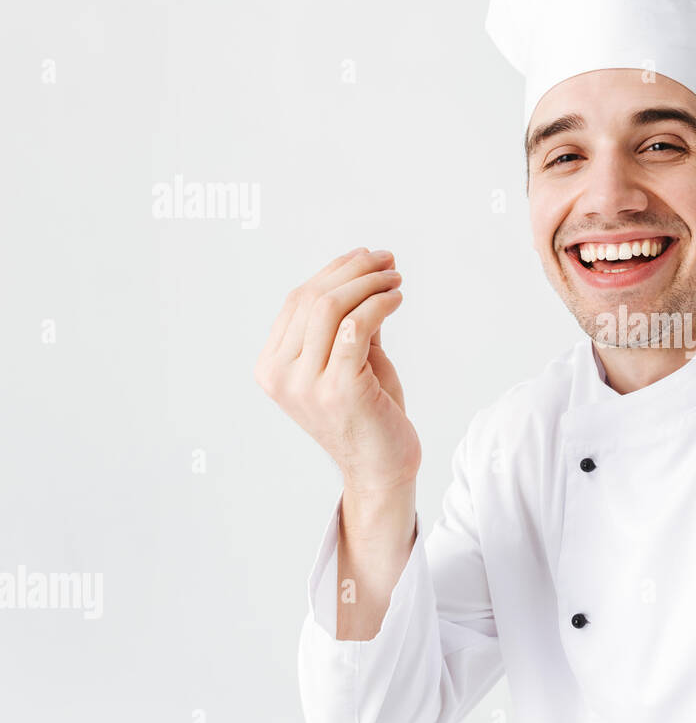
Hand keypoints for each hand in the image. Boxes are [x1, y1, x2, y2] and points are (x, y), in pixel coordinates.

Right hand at [254, 247, 420, 493]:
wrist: (381, 466)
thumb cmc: (368, 412)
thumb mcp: (349, 359)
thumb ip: (346, 321)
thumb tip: (364, 271)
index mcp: (272, 366)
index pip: (296, 301)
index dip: (332, 271)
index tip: (366, 257)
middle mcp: (281, 375)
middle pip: (312, 299)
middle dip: (353, 271)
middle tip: (386, 261)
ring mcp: (306, 385)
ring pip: (330, 308)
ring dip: (368, 284)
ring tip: (395, 278)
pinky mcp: (339, 390)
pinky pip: (356, 328)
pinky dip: (378, 305)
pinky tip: (396, 299)